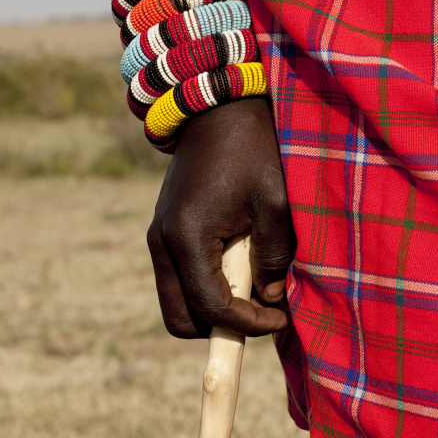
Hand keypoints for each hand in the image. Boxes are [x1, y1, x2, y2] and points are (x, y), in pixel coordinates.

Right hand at [147, 97, 293, 337]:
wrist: (216, 110)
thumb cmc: (250, 149)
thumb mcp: (273, 201)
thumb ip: (273, 255)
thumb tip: (270, 297)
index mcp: (187, 236)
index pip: (211, 308)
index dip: (248, 325)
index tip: (280, 318)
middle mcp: (162, 242)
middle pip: (180, 320)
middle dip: (221, 327)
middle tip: (260, 309)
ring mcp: (158, 236)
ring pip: (176, 301)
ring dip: (211, 308)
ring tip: (251, 284)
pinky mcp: (163, 230)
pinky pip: (178, 278)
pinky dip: (204, 286)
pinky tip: (237, 263)